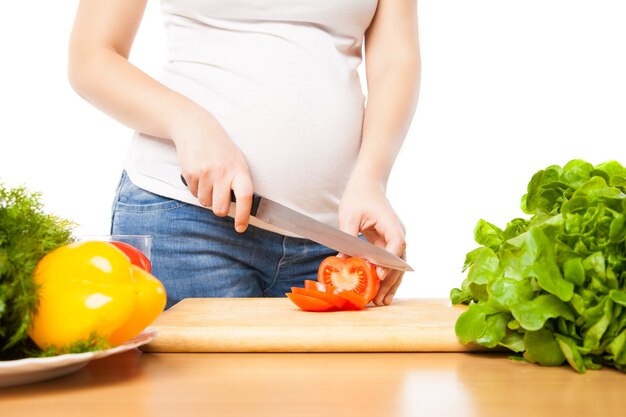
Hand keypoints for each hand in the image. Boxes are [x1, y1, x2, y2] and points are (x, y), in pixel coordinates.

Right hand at [173, 108, 252, 232]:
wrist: (196, 128)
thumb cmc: (220, 148)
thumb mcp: (237, 160)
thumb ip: (239, 181)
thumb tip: (242, 207)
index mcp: (239, 169)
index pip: (245, 196)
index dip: (244, 215)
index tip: (241, 228)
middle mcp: (223, 172)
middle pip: (220, 209)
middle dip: (219, 208)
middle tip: (219, 197)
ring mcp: (206, 173)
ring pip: (205, 203)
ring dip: (206, 197)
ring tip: (208, 179)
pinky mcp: (190, 173)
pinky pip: (194, 194)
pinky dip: (196, 189)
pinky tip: (199, 174)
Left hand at [338, 174, 405, 305]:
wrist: (367, 185)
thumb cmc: (358, 196)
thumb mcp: (349, 215)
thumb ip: (348, 237)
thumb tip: (342, 261)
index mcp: (391, 223)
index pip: (397, 243)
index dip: (390, 260)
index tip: (379, 274)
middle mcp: (398, 233)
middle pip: (400, 261)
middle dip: (390, 281)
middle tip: (378, 299)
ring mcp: (395, 240)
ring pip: (397, 266)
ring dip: (391, 284)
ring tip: (382, 302)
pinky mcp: (388, 244)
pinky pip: (390, 264)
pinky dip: (386, 278)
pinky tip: (382, 293)